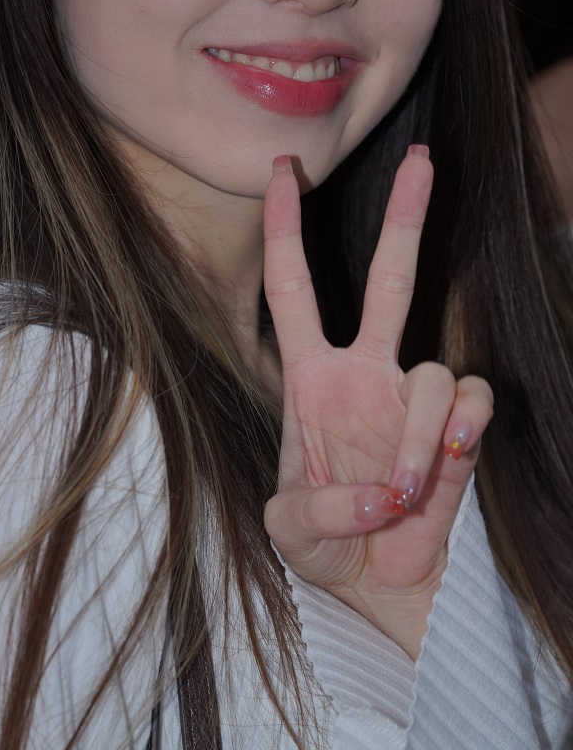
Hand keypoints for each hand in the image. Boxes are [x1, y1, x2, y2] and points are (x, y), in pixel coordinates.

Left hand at [262, 145, 492, 658]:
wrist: (377, 588)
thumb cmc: (325, 547)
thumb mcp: (289, 531)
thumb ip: (318, 511)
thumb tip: (380, 495)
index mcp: (309, 377)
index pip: (292, 287)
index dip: (286, 229)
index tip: (279, 169)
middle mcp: (366, 372)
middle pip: (392, 278)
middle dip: (405, 219)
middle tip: (424, 161)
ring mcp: (414, 398)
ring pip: (431, 372)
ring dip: (414, 439)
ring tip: (400, 493)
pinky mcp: (459, 430)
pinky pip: (470, 405)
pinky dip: (454, 440)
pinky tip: (445, 468)